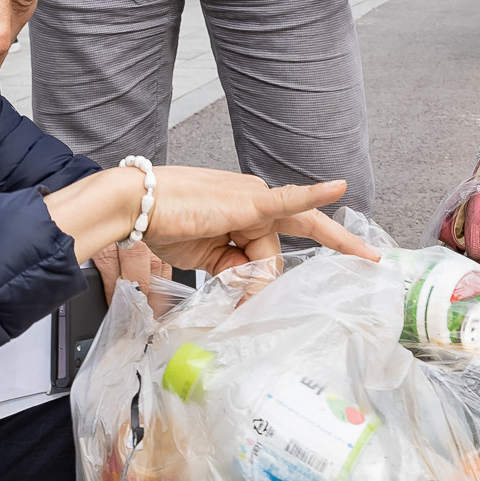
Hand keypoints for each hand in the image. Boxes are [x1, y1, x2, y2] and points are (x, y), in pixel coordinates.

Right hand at [43, 165, 378, 275]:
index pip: (268, 254)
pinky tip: (338, 187)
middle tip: (342, 272)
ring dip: (250, 282)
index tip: (316, 280)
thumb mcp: (207, 258)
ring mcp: (254, 199)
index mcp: (247, 213)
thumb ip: (234, 272)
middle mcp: (256, 202)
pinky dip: (313, 196)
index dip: (269, 279)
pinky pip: (288, 201)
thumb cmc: (165, 224)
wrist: (137, 205)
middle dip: (291, 270)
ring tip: (224, 288)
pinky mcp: (249, 201)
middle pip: (274, 255)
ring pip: (269, 255)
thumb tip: (250, 293)